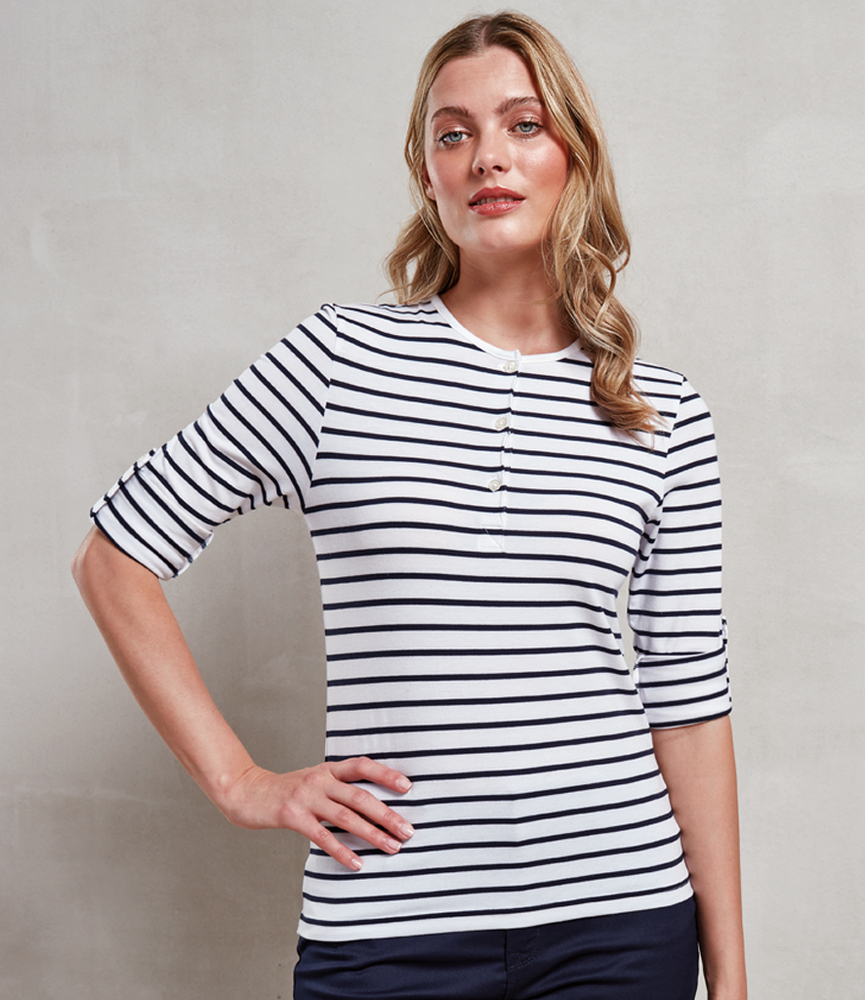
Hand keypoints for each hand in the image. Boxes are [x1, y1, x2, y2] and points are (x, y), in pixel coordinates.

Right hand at [216, 757, 413, 869]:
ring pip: (346, 816)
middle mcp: (319, 779)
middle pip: (359, 796)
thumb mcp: (313, 781)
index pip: (362, 766)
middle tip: (408, 830)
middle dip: (386, 814)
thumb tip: (373, 806)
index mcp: (328, 769)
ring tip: (391, 847)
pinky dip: (342, 850)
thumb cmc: (286, 791)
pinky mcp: (292, 816)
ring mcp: (306, 797)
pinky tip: (357, 862)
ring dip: (372, 833)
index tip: (408, 787)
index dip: (385, 774)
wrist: (246, 793)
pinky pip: (322, 836)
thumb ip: (337, 788)